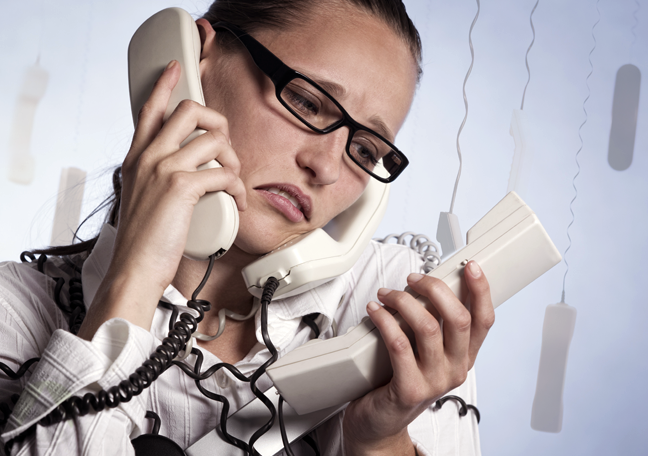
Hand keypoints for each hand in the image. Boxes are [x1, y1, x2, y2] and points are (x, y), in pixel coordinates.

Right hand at [77, 61, 246, 339]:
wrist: (134, 269)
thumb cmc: (142, 241)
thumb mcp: (142, 199)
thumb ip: (157, 177)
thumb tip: (191, 170)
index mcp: (137, 158)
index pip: (148, 109)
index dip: (164, 85)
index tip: (175, 69)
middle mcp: (148, 156)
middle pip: (189, 111)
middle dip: (218, 122)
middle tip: (225, 148)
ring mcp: (162, 168)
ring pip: (212, 138)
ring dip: (233, 160)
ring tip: (234, 183)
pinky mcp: (180, 186)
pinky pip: (223, 173)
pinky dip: (237, 188)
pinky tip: (237, 203)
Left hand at [342, 261, 494, 454]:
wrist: (380, 423)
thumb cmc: (400, 380)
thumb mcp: (426, 353)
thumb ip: (433, 325)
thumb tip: (425, 286)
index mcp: (464, 357)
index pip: (484, 321)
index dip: (482, 291)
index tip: (471, 266)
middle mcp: (456, 370)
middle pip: (459, 319)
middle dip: (435, 288)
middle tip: (413, 279)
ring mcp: (435, 382)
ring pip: (428, 327)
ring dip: (404, 301)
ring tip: (386, 294)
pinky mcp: (409, 389)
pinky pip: (399, 345)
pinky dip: (385, 320)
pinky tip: (375, 310)